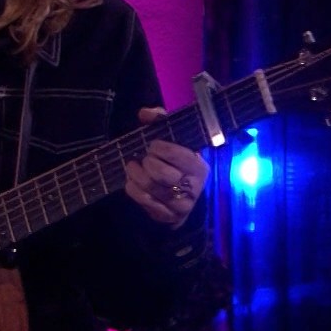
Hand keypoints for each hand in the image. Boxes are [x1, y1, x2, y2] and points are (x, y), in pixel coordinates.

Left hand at [123, 107, 210, 228]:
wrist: (187, 193)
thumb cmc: (179, 160)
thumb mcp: (176, 137)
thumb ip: (162, 120)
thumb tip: (145, 113)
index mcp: (199, 166)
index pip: (176, 155)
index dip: (159, 148)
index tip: (153, 145)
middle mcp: (193, 187)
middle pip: (160, 174)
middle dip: (146, 163)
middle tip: (143, 157)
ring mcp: (181, 205)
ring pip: (150, 188)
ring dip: (135, 174)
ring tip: (132, 166)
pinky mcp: (167, 216)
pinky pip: (144, 201)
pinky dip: (133, 188)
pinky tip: (131, 180)